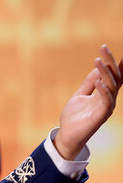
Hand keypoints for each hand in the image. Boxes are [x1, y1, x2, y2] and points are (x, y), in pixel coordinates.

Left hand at [54, 45, 122, 159]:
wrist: (67, 135)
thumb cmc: (74, 117)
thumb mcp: (79, 96)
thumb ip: (88, 84)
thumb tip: (97, 69)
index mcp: (104, 94)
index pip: (113, 76)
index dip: (116, 63)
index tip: (113, 50)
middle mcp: (108, 99)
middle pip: (113, 77)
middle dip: (110, 61)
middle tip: (104, 47)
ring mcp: (106, 107)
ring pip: (110, 86)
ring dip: (105, 72)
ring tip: (98, 60)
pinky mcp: (101, 115)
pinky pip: (106, 101)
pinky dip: (103, 90)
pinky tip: (98, 81)